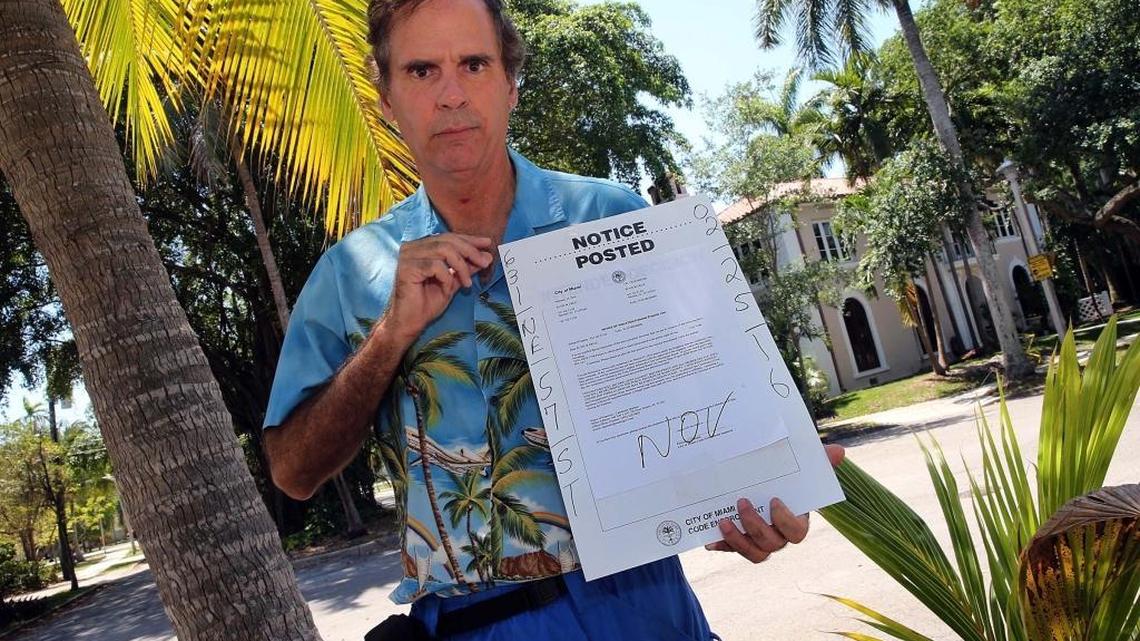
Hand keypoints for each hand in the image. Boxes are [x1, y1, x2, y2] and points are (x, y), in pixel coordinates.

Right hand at [386, 233, 493, 337]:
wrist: (410, 323)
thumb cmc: (427, 303)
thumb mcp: (453, 282)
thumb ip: (466, 268)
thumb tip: (486, 256)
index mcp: (421, 247)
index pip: (448, 237)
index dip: (469, 240)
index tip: (487, 243)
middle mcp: (412, 248)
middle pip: (447, 240)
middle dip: (469, 251)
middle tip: (484, 262)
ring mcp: (407, 257)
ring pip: (444, 250)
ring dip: (461, 266)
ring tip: (467, 283)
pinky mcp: (406, 268)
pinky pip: (435, 266)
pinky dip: (446, 277)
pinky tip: (447, 289)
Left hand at [705, 444, 844, 562]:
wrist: (763, 482)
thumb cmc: (785, 478)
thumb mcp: (800, 466)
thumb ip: (819, 461)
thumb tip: (839, 452)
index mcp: (796, 522)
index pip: (796, 532)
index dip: (785, 521)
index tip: (774, 501)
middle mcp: (778, 537)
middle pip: (771, 544)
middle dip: (755, 526)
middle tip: (741, 502)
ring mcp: (759, 542)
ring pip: (753, 553)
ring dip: (737, 540)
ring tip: (723, 520)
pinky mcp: (739, 542)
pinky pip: (732, 550)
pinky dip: (721, 545)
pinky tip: (710, 539)